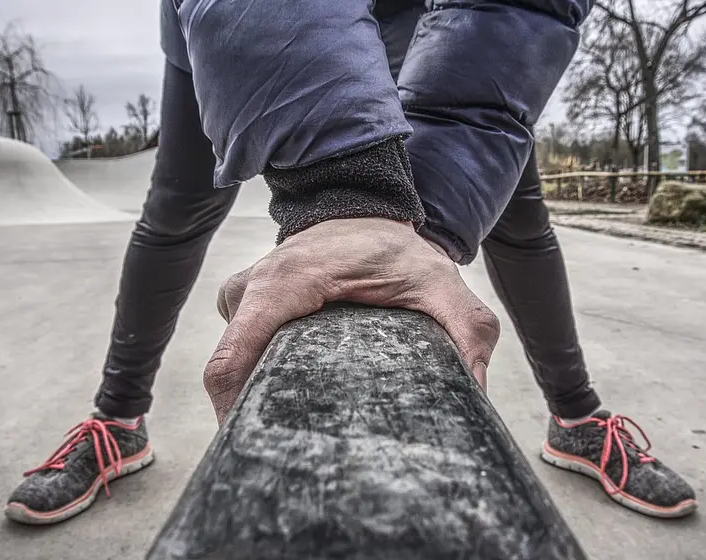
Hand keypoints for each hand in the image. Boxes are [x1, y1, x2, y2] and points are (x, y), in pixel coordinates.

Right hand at [206, 218, 500, 424]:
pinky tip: (293, 389)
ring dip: (258, 393)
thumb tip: (475, 388)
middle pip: (230, 372)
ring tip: (298, 422)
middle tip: (292, 449)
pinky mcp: (244, 304)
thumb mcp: (438, 281)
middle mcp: (251, 287)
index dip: (235, 413)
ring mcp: (242, 296)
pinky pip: (239, 348)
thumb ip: (466, 328)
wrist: (363, 206)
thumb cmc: (395, 247)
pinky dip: (260, 373)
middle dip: (253, 414)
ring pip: (233, 361)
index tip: (261, 451)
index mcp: (284, 283)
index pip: (232, 360)